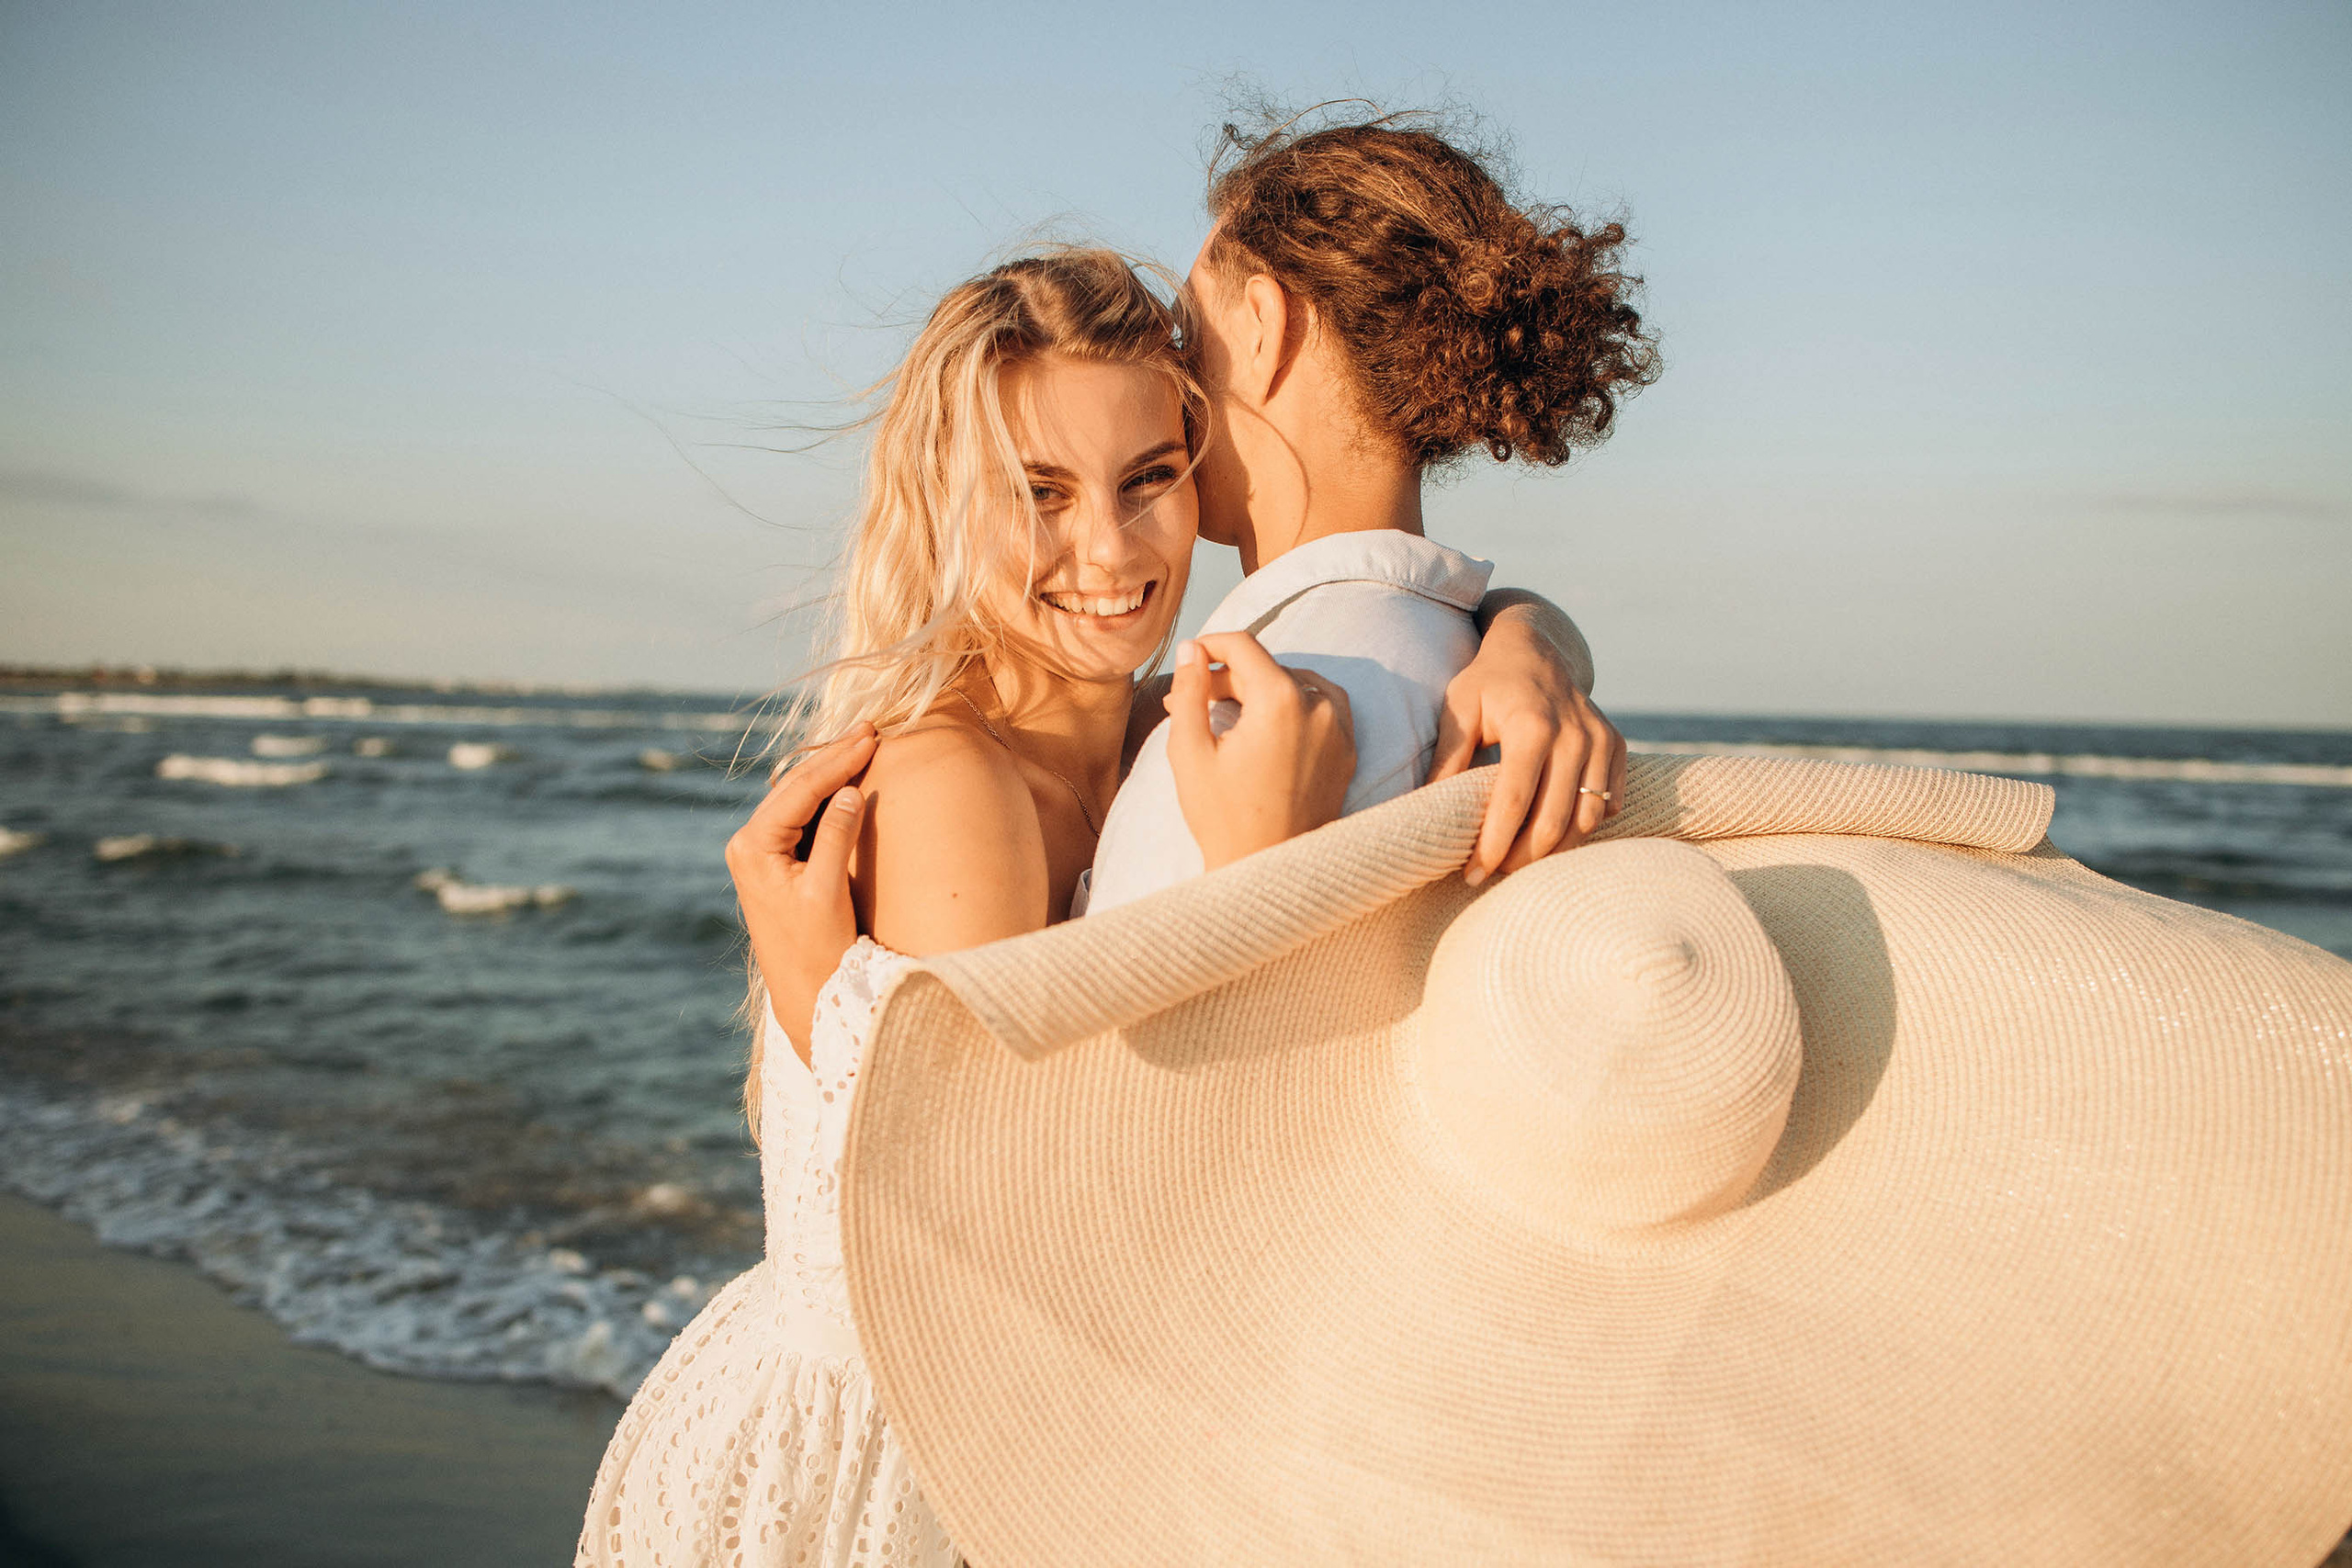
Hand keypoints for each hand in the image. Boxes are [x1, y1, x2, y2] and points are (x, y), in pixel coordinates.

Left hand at [726, 724, 875, 1067]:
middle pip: (794, 786)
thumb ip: (836, 838)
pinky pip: (799, 815)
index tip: (870, 737)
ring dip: (829, 771)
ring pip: (796, 796)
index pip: (800, 790)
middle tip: (870, 729)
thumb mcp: (827, 891)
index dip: (837, 760)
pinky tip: (846, 777)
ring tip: (861, 743)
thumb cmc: (816, 949)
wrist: (804, 992)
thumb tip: (851, 790)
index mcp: (753, 847)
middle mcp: (747, 843)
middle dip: (833, 757)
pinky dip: (825, 794)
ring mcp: (757, 851)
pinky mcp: (772, 861)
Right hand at [1165, 633, 1354, 871]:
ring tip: (1229, 715)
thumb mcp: (1190, 752)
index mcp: (1280, 701)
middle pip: (1268, 668)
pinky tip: (1268, 727)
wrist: (1269, 872)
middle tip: (1193, 703)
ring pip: (1296, 684)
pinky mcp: (1348, 751)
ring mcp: (1340, 729)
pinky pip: (1322, 708)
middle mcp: (1319, 707)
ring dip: (1263, 689)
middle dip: (1229, 678)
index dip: (1210, 644)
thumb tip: (1192, 649)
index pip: (1243, 646)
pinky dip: (1294, 706)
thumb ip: (1189, 691)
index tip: (1191, 657)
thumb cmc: (1223, 819)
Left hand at [1432, 606, 1625, 884]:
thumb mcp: (1458, 710)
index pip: (1513, 803)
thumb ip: (1446, 761)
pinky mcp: (1616, 746)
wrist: (1535, 648)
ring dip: (1553, 851)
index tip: (1471, 875)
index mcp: (1532, 726)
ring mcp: (1601, 741)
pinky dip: (1581, 827)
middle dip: (1521, 859)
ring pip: (1585, 821)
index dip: (1492, 846)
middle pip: (1553, 822)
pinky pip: (1606, 805)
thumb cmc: (1488, 682)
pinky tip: (1551, 831)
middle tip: (1493, 872)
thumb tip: (1427, 815)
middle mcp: (1574, 735)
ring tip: (1519, 858)